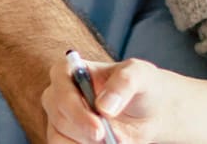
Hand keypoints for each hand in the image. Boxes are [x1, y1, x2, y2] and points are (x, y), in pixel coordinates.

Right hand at [42, 57, 173, 143]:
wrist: (148, 113)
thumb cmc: (141, 86)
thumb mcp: (140, 74)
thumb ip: (124, 82)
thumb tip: (103, 107)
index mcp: (69, 70)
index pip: (61, 88)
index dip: (76, 110)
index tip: (99, 128)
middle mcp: (58, 94)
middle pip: (59, 117)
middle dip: (84, 132)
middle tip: (109, 140)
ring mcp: (59, 118)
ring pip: (58, 137)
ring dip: (84, 143)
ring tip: (110, 140)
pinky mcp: (63, 137)